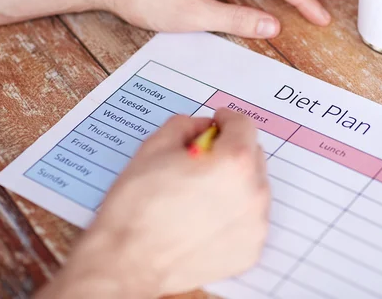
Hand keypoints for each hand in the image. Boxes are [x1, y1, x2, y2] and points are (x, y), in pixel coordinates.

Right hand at [37, 109, 268, 298]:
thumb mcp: (154, 148)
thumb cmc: (136, 208)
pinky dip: (233, 214)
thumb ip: (186, 126)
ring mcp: (255, 224)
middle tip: (201, 162)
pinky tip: (204, 219)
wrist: (126, 262)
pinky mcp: (250, 249)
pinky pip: (248, 219)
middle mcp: (253, 192)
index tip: (216, 123)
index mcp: (234, 162)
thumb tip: (202, 127)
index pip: (243, 124)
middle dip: (229, 152)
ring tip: (200, 195)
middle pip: (252, 155)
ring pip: (253, 188)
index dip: (225, 119)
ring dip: (234, 183)